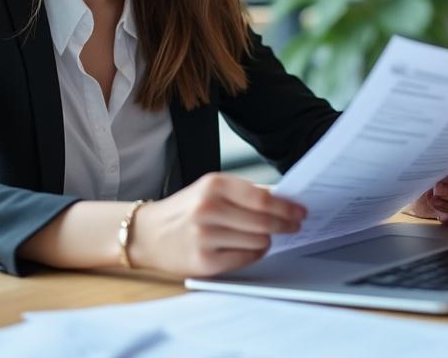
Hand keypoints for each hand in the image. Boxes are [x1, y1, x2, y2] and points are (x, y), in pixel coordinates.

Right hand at [127, 173, 305, 276]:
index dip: (286, 206)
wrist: (147, 234)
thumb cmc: (185, 210)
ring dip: (267, 240)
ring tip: (264, 235)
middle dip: (285, 225)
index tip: (301, 210)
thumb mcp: (210, 189)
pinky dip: (253, 253)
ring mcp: (205, 237)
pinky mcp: (205, 262)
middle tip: (295, 225)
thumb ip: (245, 193)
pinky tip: (247, 247)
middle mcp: (208, 209)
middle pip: (264, 221)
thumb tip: (284, 199)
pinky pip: (246, 259)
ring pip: (258, 242)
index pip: (262, 198)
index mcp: (213, 185)